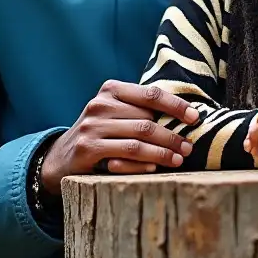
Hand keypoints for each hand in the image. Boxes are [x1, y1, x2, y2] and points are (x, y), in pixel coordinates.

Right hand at [40, 80, 199, 190]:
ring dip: (163, 151)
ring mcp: (91, 127)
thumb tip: (187, 115)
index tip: (196, 118)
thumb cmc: (101, 133)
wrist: (60, 157)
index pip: (151, 94)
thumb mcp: (116, 113)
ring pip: (138, 140)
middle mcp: (99, 105)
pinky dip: (143, 163)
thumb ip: (142, 110)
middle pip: (147, 120)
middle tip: (189, 147)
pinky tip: (156, 168)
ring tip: (179, 159)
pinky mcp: (87, 149)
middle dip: (172, 135)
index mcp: (111, 90)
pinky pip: (124, 156)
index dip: (176, 106)